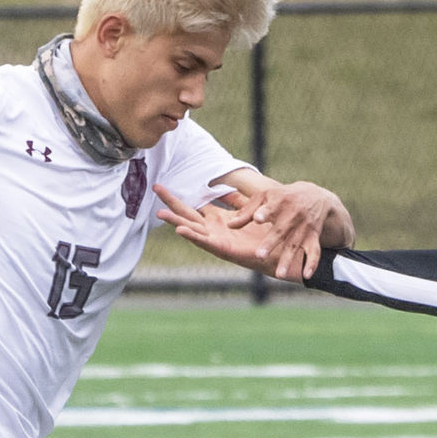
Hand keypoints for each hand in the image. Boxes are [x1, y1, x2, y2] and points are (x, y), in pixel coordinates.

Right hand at [156, 182, 281, 274]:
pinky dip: (192, 236)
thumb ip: (237, 201)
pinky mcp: (224, 249)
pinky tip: (180, 230)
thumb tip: (225, 188)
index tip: (162, 186)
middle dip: (171, 202)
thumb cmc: (266, 234)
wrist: (281, 251)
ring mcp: (216, 240)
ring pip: (191, 228)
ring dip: (175, 221)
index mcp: (219, 220)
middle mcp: (214, 229)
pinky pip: (205, 242)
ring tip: (160, 213)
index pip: (194, 204)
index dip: (179, 195)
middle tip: (155, 188)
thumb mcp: (250, 211)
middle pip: (187, 213)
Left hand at [217, 179, 345, 280]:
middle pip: (280, 231)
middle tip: (259, 255)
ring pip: (294, 245)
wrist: (315, 196)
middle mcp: (292, 215)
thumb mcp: (265, 197)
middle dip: (271, 243)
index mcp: (279, 202)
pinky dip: (311, 264)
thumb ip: (246, 212)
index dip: (265, 213)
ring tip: (279, 275)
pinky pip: (314, 251)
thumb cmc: (282, 197)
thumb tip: (229, 226)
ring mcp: (303, 228)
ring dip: (287, 260)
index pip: (271, 209)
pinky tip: (306, 275)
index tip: (257, 219)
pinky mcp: (312, 237)